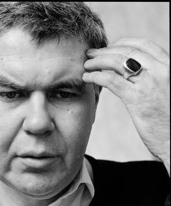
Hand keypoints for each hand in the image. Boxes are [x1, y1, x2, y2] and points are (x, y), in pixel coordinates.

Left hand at [83, 38, 169, 173]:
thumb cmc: (170, 119)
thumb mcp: (167, 90)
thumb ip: (154, 78)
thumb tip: (132, 72)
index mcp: (170, 67)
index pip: (144, 45)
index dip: (122, 43)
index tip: (108, 48)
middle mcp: (162, 71)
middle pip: (128, 51)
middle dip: (105, 50)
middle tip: (91, 54)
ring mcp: (150, 84)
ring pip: (118, 62)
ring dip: (98, 61)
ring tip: (86, 65)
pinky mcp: (137, 99)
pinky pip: (111, 81)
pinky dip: (96, 76)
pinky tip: (87, 77)